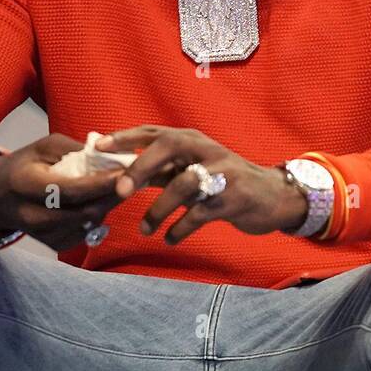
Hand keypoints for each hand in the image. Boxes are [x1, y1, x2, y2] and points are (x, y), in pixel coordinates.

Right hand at [0, 135, 125, 250]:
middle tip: (130, 181)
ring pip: (87, 224)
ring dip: (106, 207)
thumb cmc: (24, 165)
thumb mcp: (44, 147)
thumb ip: (75, 149)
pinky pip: (83, 235)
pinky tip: (97, 205)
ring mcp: (42, 233)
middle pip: (83, 211)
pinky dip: (96, 220)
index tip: (125, 172)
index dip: (101, 184)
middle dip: (111, 196)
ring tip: (115, 190)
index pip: (71, 190)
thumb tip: (110, 156)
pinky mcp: (51, 244)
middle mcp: (32, 214)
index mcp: (27, 184)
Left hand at [98, 126, 306, 243]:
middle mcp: (207, 151)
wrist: (272, 196)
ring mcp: (223, 174)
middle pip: (170, 148)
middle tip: (120, 192)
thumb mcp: (193, 169)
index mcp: (192, 140)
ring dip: (159, 209)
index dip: (125, 137)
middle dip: (142, 168)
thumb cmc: (224, 182)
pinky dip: (180, 229)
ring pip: (184, 184)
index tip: (98, 147)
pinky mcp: (234, 199)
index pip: (154, 131)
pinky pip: (200, 214)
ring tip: (146, 229)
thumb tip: (118, 175)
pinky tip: (170, 238)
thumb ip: (161, 170)